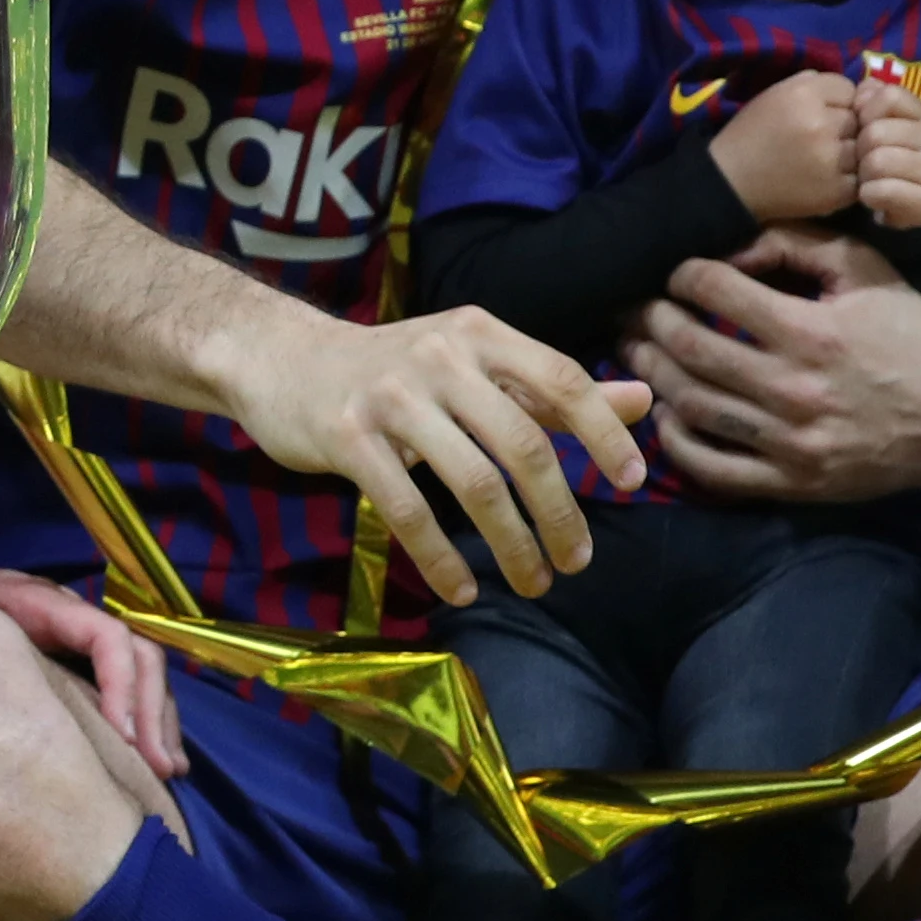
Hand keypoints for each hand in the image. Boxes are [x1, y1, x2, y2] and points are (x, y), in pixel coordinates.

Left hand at [0, 564, 182, 779]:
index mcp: (42, 603)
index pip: (106, 635)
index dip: (122, 683)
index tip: (122, 737)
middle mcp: (73, 618)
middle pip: (138, 654)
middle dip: (152, 712)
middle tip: (158, 768)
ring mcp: (81, 638)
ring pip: (143, 673)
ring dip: (161, 723)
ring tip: (170, 770)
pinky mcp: (79, 662)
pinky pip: (128, 688)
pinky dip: (148, 725)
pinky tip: (158, 764)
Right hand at [210, 306, 649, 604]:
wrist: (278, 358)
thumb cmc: (391, 369)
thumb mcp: (472, 364)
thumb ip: (551, 389)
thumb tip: (642, 401)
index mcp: (477, 333)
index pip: (561, 379)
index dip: (603, 434)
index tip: (632, 483)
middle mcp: (438, 355)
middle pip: (521, 442)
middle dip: (559, 512)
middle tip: (576, 561)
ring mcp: (389, 395)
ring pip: (471, 481)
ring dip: (512, 543)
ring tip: (533, 582)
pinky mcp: (346, 436)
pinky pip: (406, 509)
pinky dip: (441, 558)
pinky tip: (462, 587)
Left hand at [625, 227, 920, 503]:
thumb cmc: (911, 332)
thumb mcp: (865, 269)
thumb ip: (794, 243)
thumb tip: (728, 245)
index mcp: (812, 332)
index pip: (714, 289)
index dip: (682, 272)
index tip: (676, 271)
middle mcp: (796, 389)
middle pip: (689, 347)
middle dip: (649, 318)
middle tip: (635, 307)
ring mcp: (792, 442)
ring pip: (692, 405)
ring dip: (650, 372)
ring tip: (636, 349)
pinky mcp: (794, 482)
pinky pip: (714, 468)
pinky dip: (676, 441)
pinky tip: (666, 412)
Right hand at [710, 68, 862, 223]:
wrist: (729, 182)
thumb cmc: (751, 135)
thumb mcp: (773, 96)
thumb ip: (811, 83)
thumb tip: (856, 85)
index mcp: (802, 95)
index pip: (848, 88)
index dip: (836, 100)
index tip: (818, 112)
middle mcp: (821, 124)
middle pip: (860, 118)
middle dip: (844, 126)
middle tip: (820, 138)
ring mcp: (831, 160)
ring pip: (864, 147)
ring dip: (850, 152)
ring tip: (824, 158)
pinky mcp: (837, 190)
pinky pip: (861, 176)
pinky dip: (848, 177)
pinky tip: (826, 177)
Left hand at [852, 69, 920, 230]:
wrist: (907, 201)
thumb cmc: (885, 154)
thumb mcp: (876, 122)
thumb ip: (869, 99)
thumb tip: (866, 87)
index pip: (889, 96)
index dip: (866, 109)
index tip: (862, 124)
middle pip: (876, 132)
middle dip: (858, 147)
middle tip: (862, 158)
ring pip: (878, 162)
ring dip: (863, 173)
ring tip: (868, 177)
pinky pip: (883, 191)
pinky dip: (869, 194)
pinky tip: (872, 195)